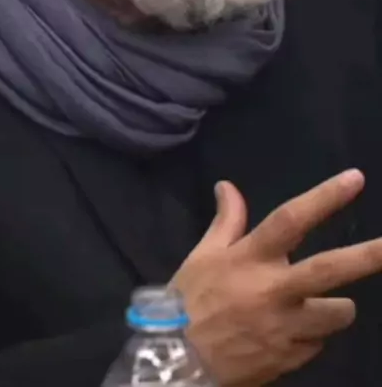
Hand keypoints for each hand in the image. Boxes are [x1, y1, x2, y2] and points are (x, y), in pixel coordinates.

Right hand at [172, 169, 381, 386]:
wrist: (177, 361)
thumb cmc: (190, 300)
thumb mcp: (203, 254)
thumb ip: (226, 221)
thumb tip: (227, 186)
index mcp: (251, 258)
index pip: (292, 219)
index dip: (325, 197)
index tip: (356, 179)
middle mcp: (274, 290)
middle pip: (330, 269)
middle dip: (368, 256)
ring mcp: (286, 328)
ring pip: (338, 313)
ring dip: (338, 307)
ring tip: (324, 306)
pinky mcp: (290, 359)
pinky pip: (316, 344)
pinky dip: (310, 336)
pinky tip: (290, 334)